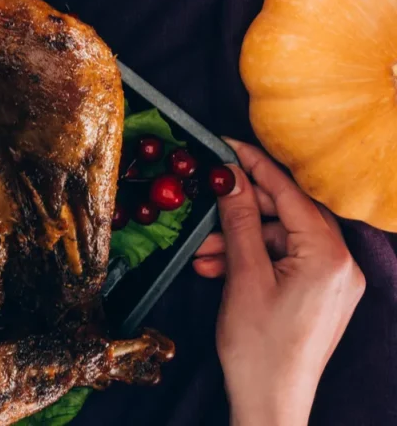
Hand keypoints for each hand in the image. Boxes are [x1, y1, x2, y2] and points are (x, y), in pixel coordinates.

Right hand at [192, 139, 364, 425]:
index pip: (289, 193)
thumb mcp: (242, 275)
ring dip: (240, 241)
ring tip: (203, 254)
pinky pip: (286, 261)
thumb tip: (228, 176)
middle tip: (203, 205)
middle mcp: (342, 264)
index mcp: (330, 255)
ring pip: (281, 240)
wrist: (271, 402)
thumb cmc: (258, 345)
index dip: (253, 165)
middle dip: (240, 212)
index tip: (224, 144)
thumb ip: (238, 220)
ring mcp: (335, 282)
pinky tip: (219, 268)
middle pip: (286, 215)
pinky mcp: (322, 296)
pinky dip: (253, 261)